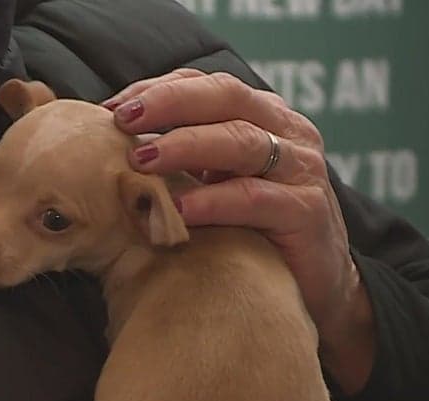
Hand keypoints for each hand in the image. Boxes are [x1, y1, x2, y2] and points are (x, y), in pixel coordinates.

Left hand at [105, 69, 374, 393]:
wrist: (317, 288)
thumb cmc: (255, 233)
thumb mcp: (219, 184)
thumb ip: (184, 161)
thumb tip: (111, 148)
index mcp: (264, 116)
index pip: (208, 85)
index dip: (159, 89)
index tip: (112, 106)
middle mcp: (288, 132)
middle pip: (226, 97)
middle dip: (169, 103)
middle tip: (122, 121)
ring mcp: (301, 170)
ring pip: (241, 141)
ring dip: (186, 146)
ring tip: (141, 159)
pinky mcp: (307, 212)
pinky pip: (255, 198)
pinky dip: (214, 200)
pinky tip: (180, 209)